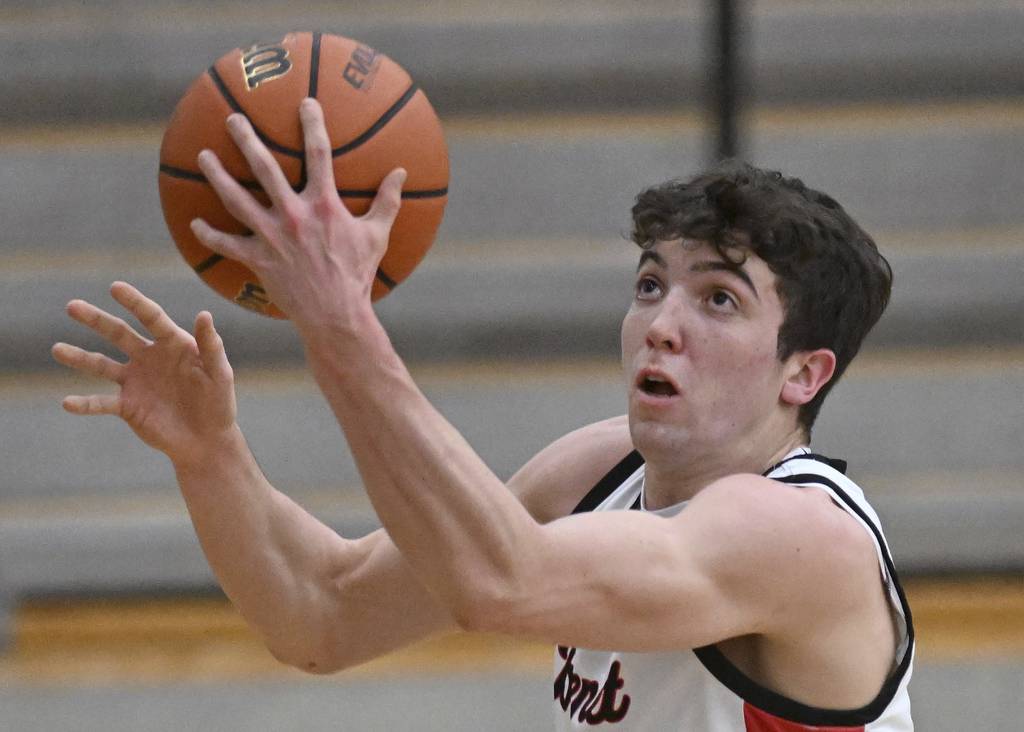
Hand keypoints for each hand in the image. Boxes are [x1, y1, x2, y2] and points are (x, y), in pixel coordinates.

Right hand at [52, 282, 237, 464]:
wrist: (207, 440)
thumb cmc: (219, 403)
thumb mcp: (219, 374)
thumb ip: (211, 346)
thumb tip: (204, 313)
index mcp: (172, 344)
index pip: (151, 317)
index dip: (134, 302)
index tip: (115, 287)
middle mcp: (149, 358)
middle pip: (118, 333)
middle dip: (96, 320)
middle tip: (72, 306)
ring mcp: (135, 381)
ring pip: (102, 365)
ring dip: (79, 357)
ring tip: (57, 349)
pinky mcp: (127, 407)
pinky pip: (101, 403)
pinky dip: (84, 404)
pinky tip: (67, 403)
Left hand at [190, 98, 405, 328]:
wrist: (335, 315)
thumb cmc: (357, 276)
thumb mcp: (377, 236)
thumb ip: (388, 201)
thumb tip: (401, 173)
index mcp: (324, 205)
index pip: (319, 154)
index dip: (312, 124)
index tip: (305, 102)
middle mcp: (294, 215)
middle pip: (264, 167)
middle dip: (246, 139)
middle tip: (232, 119)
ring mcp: (272, 236)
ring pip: (237, 199)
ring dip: (217, 176)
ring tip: (203, 156)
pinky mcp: (258, 259)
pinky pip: (227, 244)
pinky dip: (209, 234)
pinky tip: (194, 223)